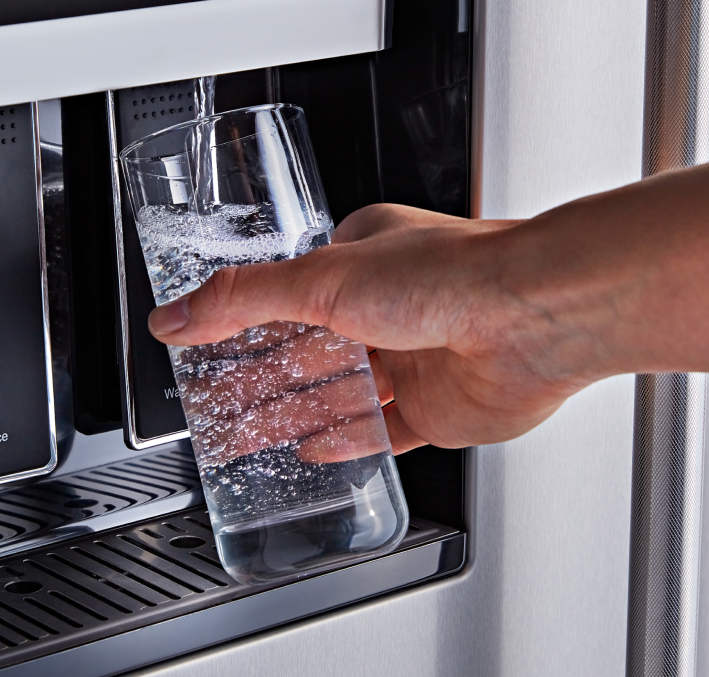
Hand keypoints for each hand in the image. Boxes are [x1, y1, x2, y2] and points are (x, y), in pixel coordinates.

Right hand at [149, 142, 708, 460]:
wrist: (534, 317)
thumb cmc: (453, 274)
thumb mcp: (322, 279)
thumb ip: (242, 301)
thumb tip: (173, 316)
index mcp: (363, 257)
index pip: (286, 291)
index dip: (241, 321)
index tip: (201, 347)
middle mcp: (390, 306)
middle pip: (308, 351)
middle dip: (257, 379)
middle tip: (210, 405)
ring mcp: (415, 359)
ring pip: (338, 394)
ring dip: (289, 415)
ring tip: (241, 439)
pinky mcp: (439, 408)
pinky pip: (383, 431)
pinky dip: (346, 441)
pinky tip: (312, 451)